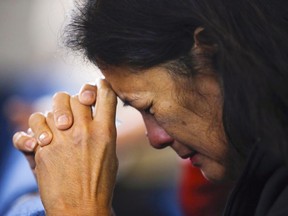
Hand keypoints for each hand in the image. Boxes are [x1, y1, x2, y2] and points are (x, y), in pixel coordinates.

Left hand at [14, 80, 117, 215]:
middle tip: (75, 111)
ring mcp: (62, 139)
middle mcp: (84, 131)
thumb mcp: (111, 155)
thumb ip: (103, 132)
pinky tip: (41, 139)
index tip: (98, 86)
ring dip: (54, 114)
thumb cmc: (100, 184)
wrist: (81, 209)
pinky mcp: (43, 149)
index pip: (105, 94)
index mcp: (105, 132)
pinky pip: (34, 125)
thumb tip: (95, 116)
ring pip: (53, 107)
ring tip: (57, 128)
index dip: (101, 85)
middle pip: (76, 96)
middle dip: (76, 100)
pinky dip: (35, 129)